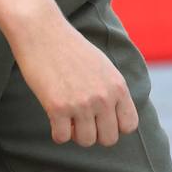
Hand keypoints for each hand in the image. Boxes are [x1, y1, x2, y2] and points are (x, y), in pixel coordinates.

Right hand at [8, 5, 138, 145]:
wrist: (41, 31)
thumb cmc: (69, 47)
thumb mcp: (102, 65)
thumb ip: (111, 90)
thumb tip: (116, 117)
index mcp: (117, 85)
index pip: (129, 125)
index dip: (114, 125)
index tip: (100, 117)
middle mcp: (103, 97)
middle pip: (109, 139)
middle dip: (95, 132)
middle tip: (81, 119)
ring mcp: (81, 103)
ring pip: (86, 141)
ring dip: (75, 133)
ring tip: (67, 117)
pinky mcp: (57, 107)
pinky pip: (62, 138)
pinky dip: (57, 132)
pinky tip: (53, 116)